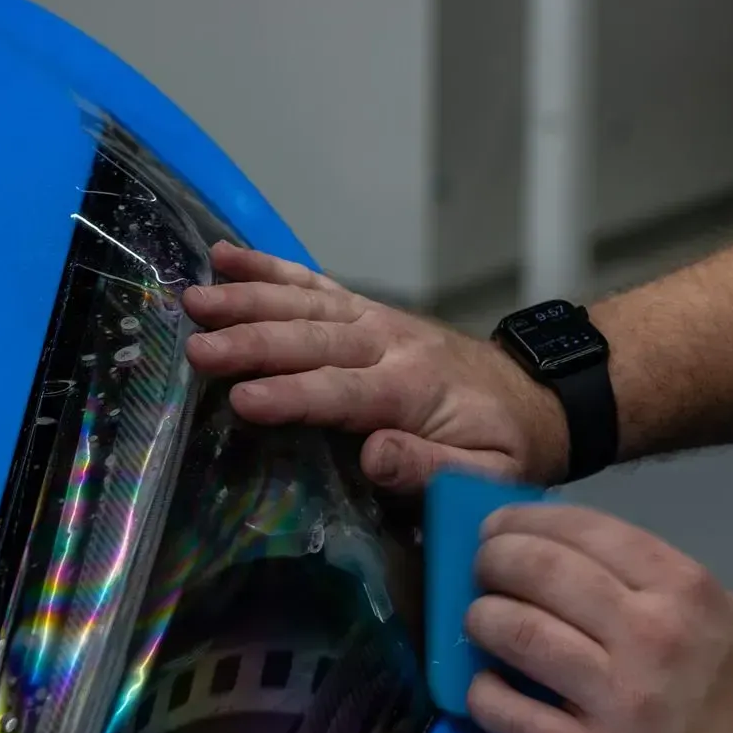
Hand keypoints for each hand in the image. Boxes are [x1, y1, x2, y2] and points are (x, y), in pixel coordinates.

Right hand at [181, 242, 570, 492]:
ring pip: (305, 304)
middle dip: (252, 343)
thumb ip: (431, 468)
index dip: (292, 395)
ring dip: (248, 299)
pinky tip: (224, 256)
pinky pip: (314, 284)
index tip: (241, 400)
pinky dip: (269, 268)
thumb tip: (372, 457)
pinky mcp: (367, 310)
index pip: (342, 392)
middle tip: (196, 349)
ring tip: (194, 299)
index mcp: (414, 390)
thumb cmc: (504, 447)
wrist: (537, 397)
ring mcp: (376, 320)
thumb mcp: (487, 475)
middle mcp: (389, 343)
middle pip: (312, 340)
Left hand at [463, 501, 732, 732]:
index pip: (585, 529)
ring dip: (480, 619)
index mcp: (683, 590)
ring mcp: (617, 698)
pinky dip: (482, 692)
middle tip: (480, 571)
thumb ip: (656, 582)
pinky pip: (508, 712)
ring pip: (517, 632)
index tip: (498, 527)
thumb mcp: (726, 616)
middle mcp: (649, 634)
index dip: (527, 520)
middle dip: (494, 560)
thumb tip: (571, 554)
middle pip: (540, 570)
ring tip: (477, 622)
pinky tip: (483, 686)